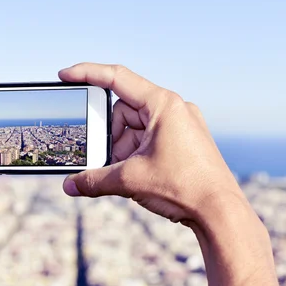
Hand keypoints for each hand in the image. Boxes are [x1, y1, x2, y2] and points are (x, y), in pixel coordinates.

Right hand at [60, 63, 246, 225]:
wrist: (220, 212)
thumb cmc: (184, 187)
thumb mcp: (130, 180)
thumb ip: (94, 180)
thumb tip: (69, 186)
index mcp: (163, 105)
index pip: (117, 78)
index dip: (86, 74)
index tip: (65, 76)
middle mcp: (173, 109)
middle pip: (123, 112)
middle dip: (110, 137)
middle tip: (104, 160)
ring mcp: (180, 125)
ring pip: (135, 129)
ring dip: (122, 150)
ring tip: (126, 175)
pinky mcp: (183, 142)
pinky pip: (148, 139)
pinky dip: (135, 155)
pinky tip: (136, 176)